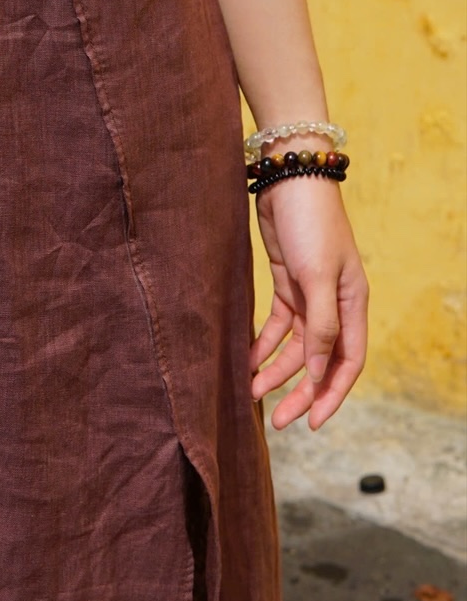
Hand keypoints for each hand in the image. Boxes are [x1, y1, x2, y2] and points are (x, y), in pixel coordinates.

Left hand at [249, 173, 368, 429]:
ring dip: (275, 369)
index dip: (330, 395)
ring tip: (252, 392)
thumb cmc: (310, 224)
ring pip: (295, 346)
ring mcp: (309, 294)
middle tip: (277, 420)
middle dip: (299, 390)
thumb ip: (320, 326)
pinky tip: (247, 360)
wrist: (287, 178)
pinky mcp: (286, 282)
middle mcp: (335, 304)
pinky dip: (263, 343)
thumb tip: (318, 372)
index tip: (309, 422)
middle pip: (319, 360)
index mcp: (353, 304)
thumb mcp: (316, 277)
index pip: (347, 363)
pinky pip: (276, 325)